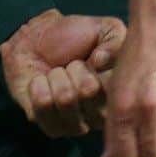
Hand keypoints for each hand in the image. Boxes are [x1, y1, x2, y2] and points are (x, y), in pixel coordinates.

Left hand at [0, 9, 125, 137]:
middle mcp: (102, 115)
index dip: (100, 67)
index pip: (118, 88)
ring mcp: (77, 125)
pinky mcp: (51, 127)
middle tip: (72, 65)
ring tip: (56, 73)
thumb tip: (102, 61)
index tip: (94, 57)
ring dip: (56, 75)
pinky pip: (43, 103)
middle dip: (76, 68)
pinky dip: (38, 84)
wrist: (36, 42)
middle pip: (89, 91)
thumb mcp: (105, 29)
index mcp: (120, 94)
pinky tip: (41, 82)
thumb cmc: (73, 37)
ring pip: (65, 98)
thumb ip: (117, 40)